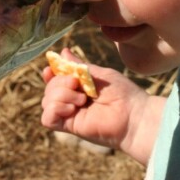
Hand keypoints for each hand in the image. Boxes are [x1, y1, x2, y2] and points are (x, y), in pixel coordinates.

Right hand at [40, 48, 165, 164]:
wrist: (134, 115)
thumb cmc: (123, 93)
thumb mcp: (99, 74)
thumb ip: (79, 66)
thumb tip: (63, 52)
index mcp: (79, 87)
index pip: (55, 80)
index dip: (50, 74)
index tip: (50, 69)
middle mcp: (72, 101)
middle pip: (49, 89)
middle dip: (59, 82)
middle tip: (77, 84)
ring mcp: (70, 114)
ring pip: (46, 102)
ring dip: (60, 95)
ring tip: (82, 98)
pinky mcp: (70, 127)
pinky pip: (47, 119)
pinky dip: (55, 109)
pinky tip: (72, 107)